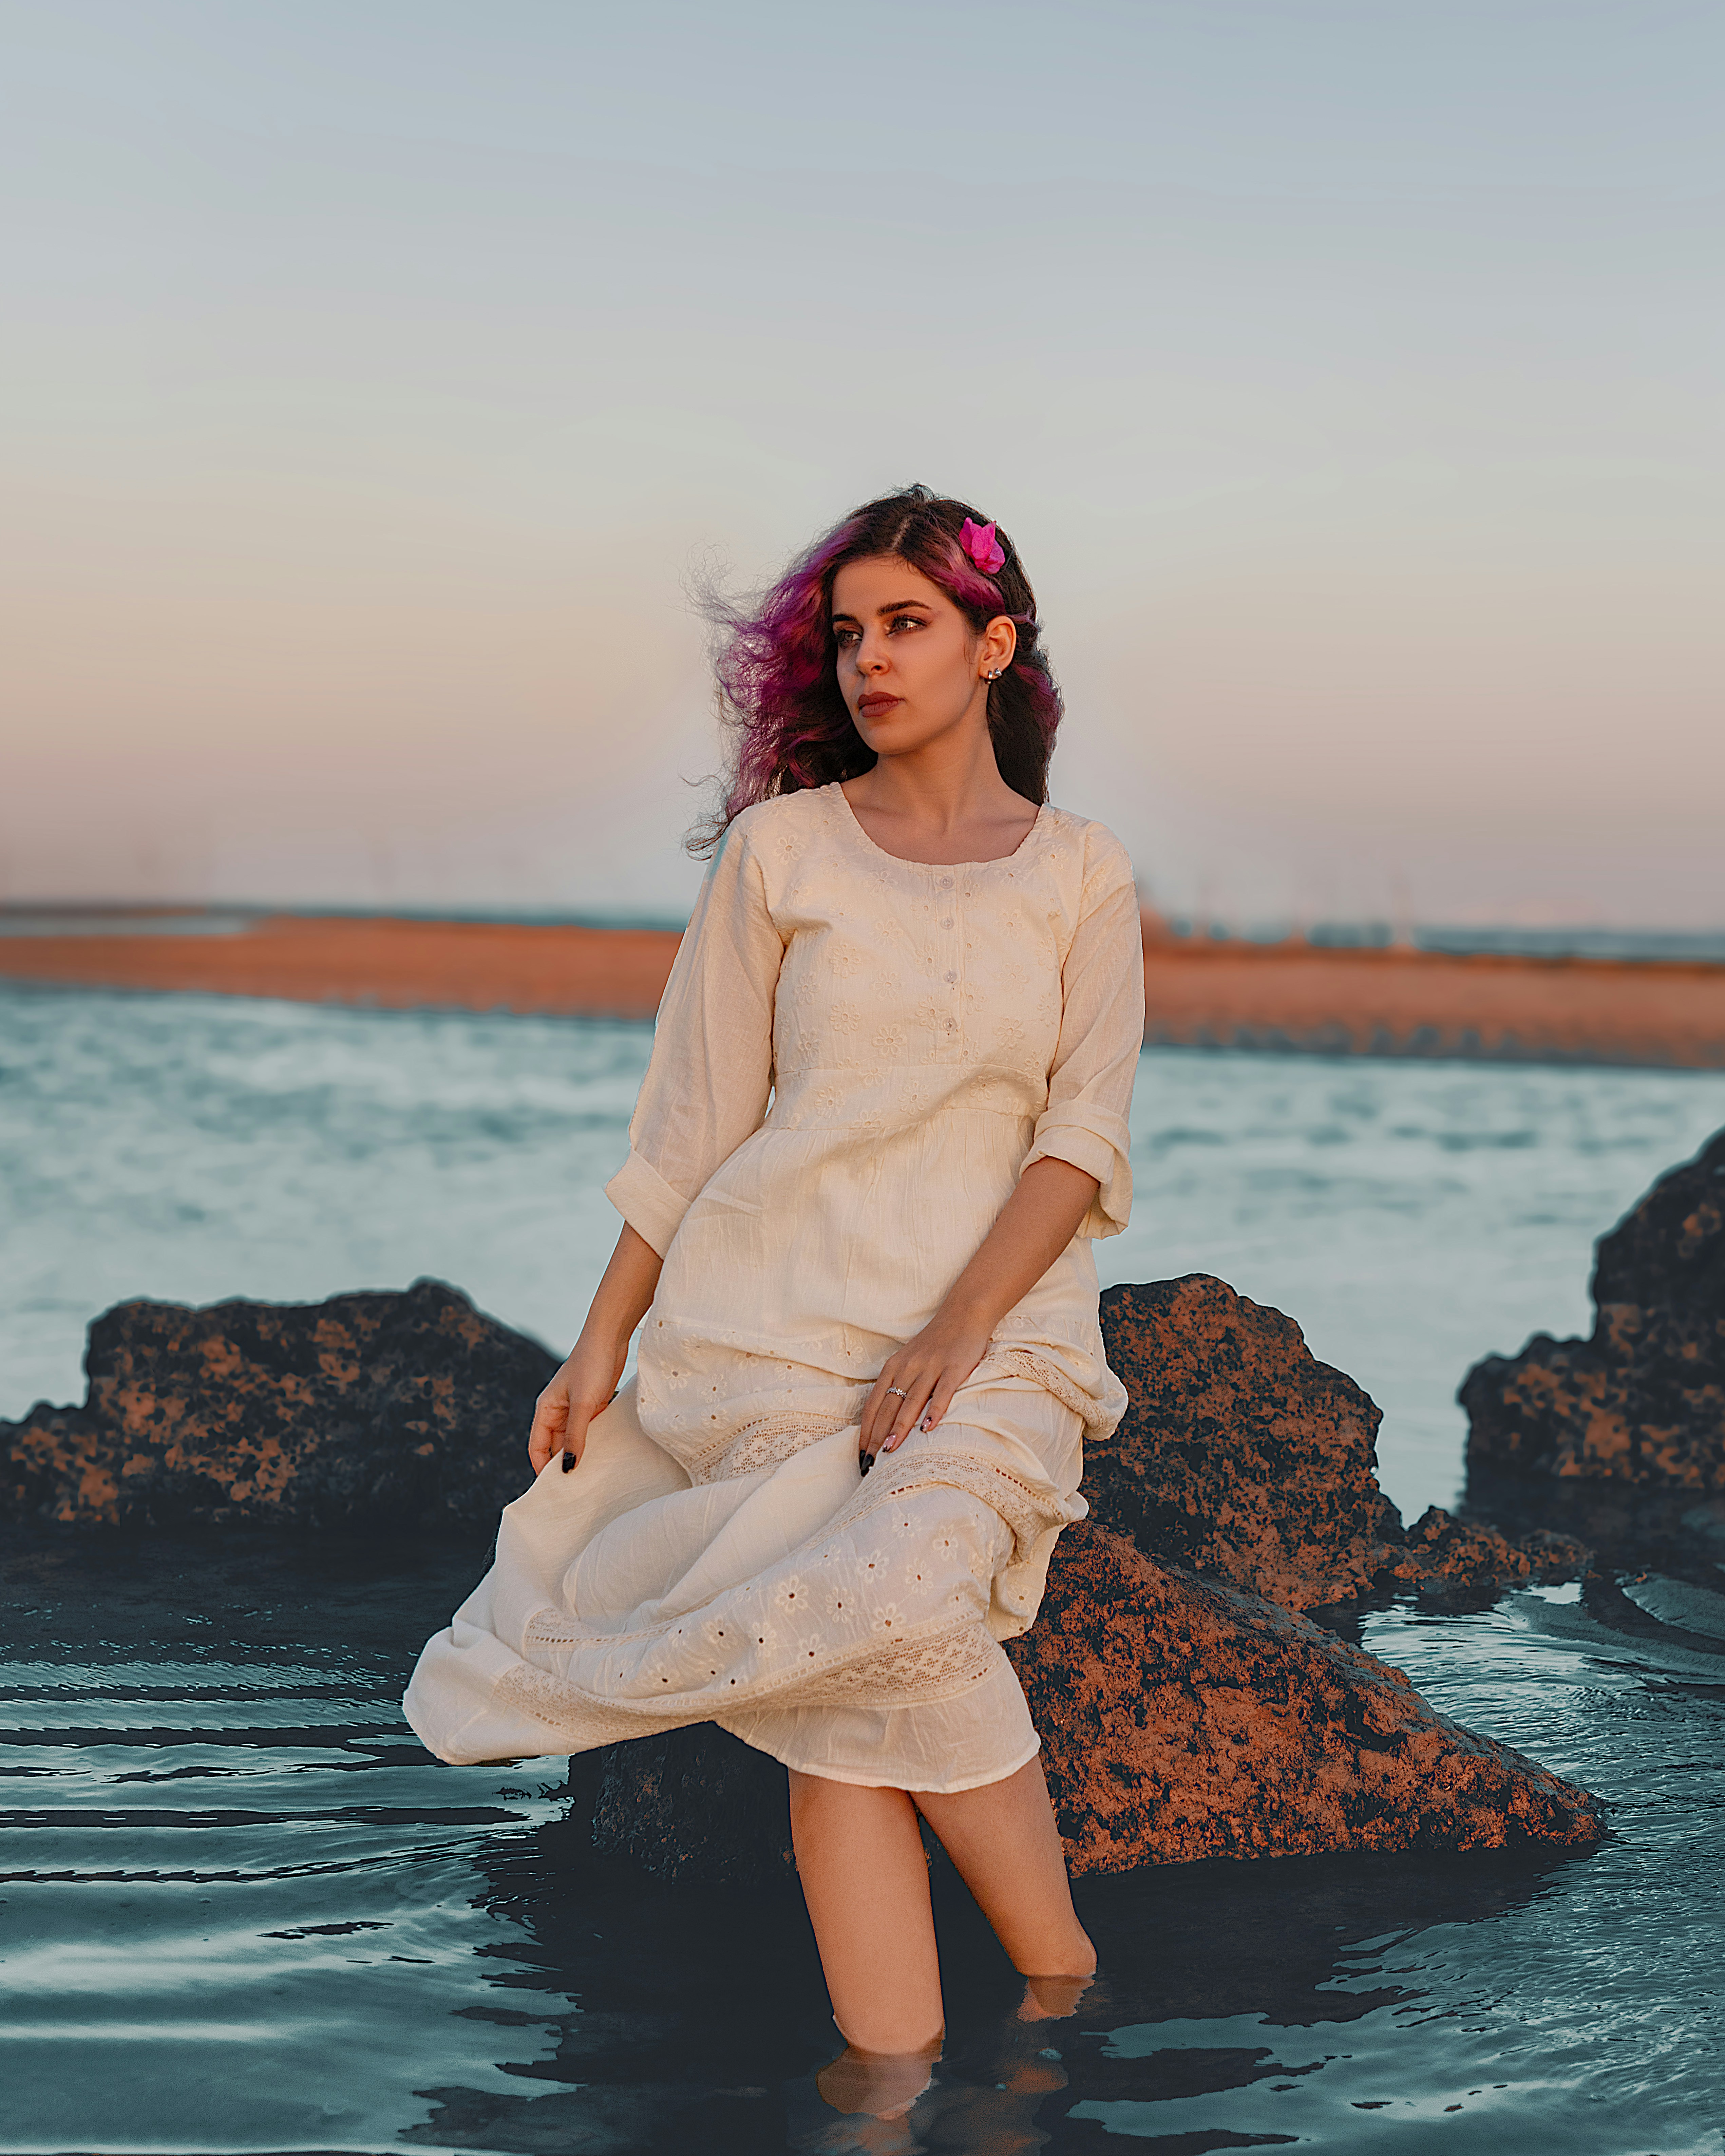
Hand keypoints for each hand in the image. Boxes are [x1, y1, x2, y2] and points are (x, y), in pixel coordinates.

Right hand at [527, 1332, 627, 1480]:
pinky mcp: (592, 1406)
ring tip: (590, 1478)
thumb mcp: (583, 1405)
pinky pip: (588, 1432)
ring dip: (579, 1456)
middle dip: (561, 1466)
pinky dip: (592, 1444)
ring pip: (572, 1441)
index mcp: (545, 1410)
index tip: (554, 1490)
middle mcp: (557, 1412)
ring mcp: (575, 1410)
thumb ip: (575, 1437)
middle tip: (575, 1490)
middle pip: (554, 1447)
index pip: (537, 1447)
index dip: (542, 1469)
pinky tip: (603, 1457)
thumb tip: (567, 1468)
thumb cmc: (591, 1365)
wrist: (611, 1338)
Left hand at [858, 1306, 991, 1469]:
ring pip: (910, 1402)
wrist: (963, 1314)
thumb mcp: (908, 1359)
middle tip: (871, 1462)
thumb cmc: (934, 1342)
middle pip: (888, 1406)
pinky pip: (942, 1393)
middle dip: (877, 1436)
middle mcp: (908, 1367)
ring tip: (890, 1450)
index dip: (866, 1429)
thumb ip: (898, 1384)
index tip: (862, 1453)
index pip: (874, 1404)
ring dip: (899, 1427)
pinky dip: (934, 1411)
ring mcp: (931, 1367)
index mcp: (894, 1367)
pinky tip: (928, 1429)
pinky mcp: (953, 1368)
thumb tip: (886, 1419)